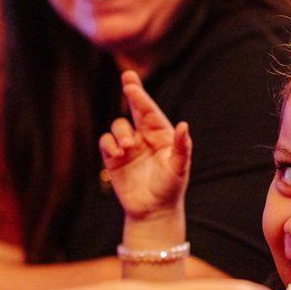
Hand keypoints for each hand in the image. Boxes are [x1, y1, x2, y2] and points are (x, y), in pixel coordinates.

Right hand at [99, 70, 191, 222]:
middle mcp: (143, 136)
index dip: (141, 97)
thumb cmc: (170, 188)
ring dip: (121, 131)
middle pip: (134, 109)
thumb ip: (181, 147)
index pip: (150, 111)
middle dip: (131, 92)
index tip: (131, 85)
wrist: (153, 211)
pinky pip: (106, 142)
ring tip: (128, 146)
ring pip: (119, 126)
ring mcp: (127, 146)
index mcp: (161, 134)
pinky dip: (109, 143)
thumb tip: (184, 125)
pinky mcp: (113, 158)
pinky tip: (118, 153)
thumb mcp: (179, 168)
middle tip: (127, 78)